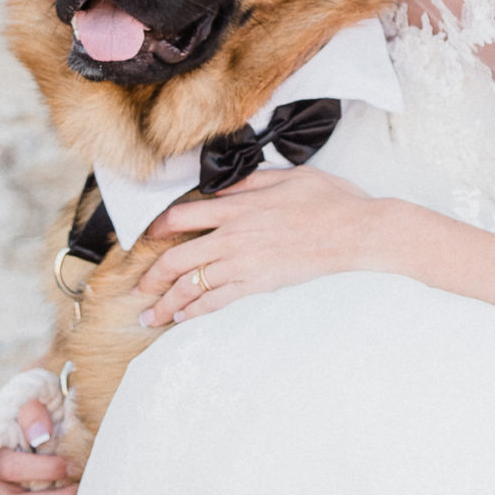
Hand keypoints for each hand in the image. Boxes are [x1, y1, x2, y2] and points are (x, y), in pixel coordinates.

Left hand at [135, 166, 398, 326]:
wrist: (356, 231)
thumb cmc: (330, 200)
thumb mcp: (287, 176)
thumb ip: (250, 182)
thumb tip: (223, 189)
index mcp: (238, 206)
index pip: (182, 216)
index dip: (158, 228)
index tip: (146, 238)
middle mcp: (233, 236)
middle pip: (177, 259)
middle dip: (152, 277)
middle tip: (138, 288)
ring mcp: (244, 263)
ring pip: (192, 285)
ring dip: (166, 303)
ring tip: (150, 316)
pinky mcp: (259, 284)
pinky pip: (217, 301)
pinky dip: (195, 311)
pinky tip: (182, 318)